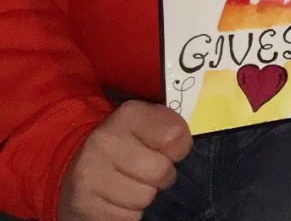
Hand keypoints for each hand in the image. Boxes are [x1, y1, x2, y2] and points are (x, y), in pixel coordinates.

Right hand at [59, 100, 191, 220]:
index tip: (169, 148)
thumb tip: (185, 142)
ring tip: (130, 182)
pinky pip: (128, 218)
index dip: (179, 146)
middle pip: (162, 172)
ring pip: (145, 198)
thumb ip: (167, 125)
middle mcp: (105, 142)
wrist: (70, 163)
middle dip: (162, 174)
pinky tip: (116, 197)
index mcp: (127, 115)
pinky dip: (128, 212)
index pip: (175, 135)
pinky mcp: (84, 207)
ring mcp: (91, 176)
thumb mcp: (143, 121)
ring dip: (144, 194)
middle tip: (148, 169)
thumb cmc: (121, 141)